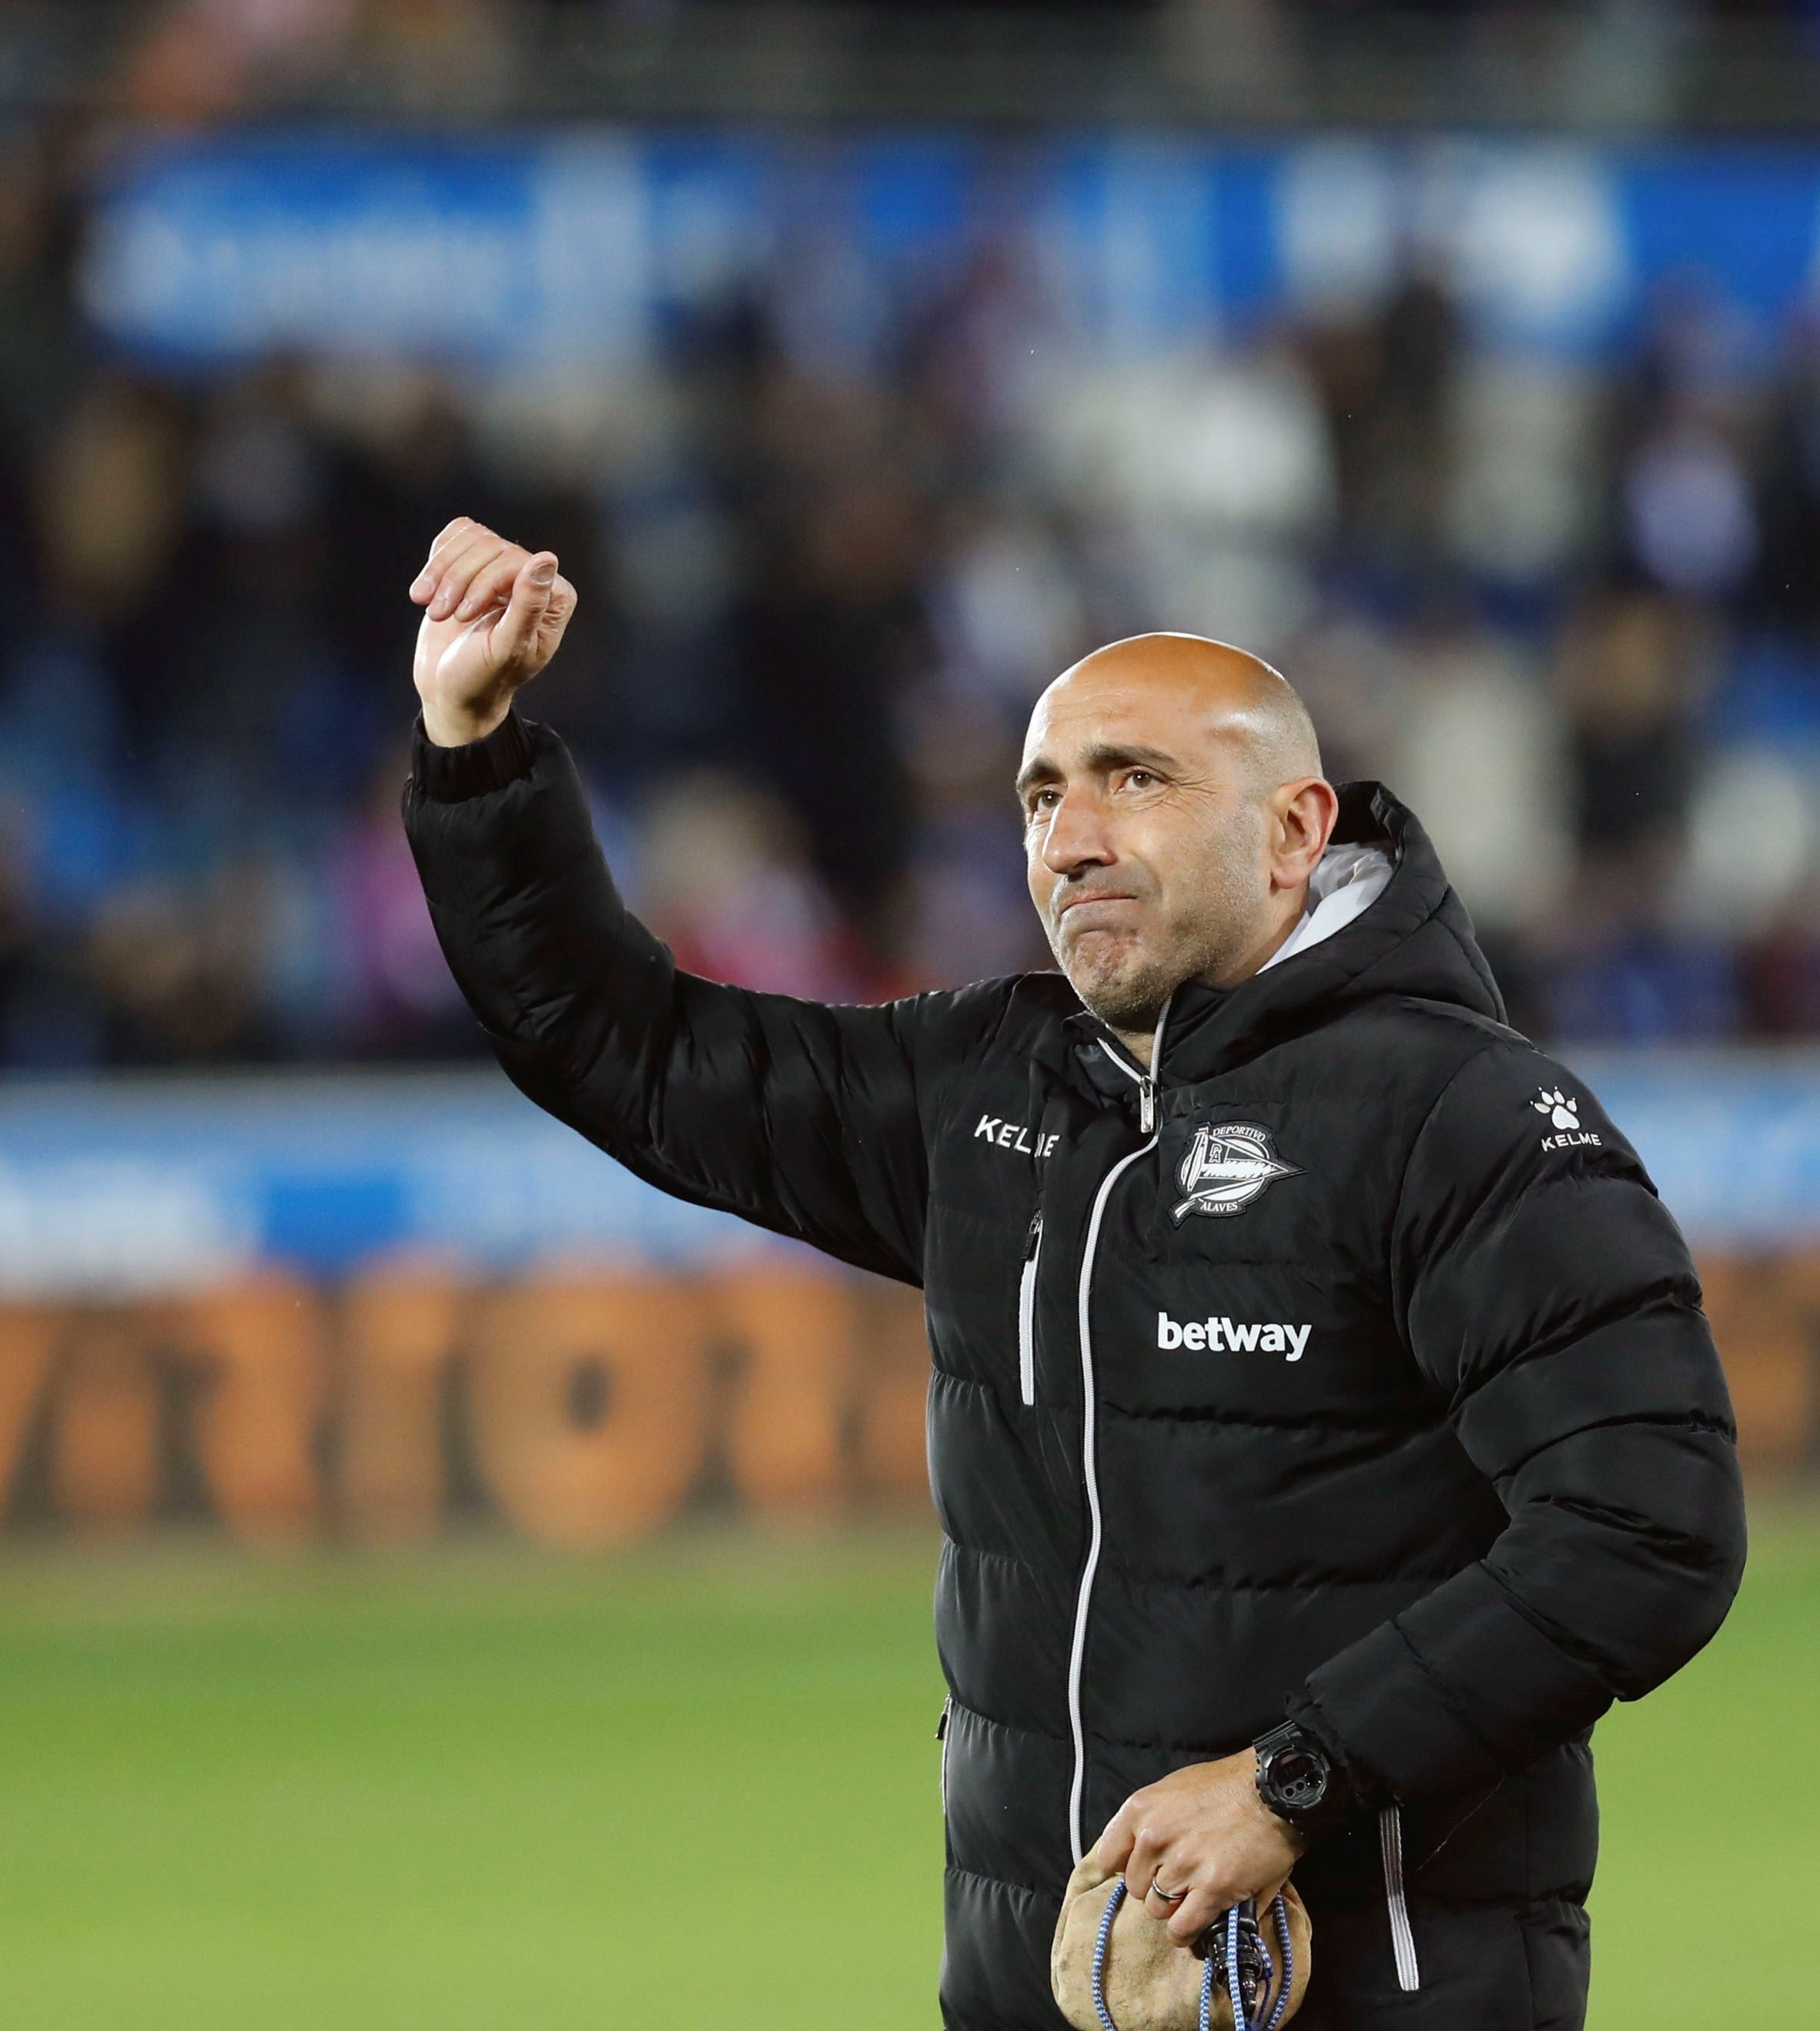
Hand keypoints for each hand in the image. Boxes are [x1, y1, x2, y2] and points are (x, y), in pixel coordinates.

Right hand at [410, 518, 577, 746]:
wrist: (450, 688)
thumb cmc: (483, 677)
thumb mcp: (506, 648)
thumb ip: (528, 606)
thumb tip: (547, 559)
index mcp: (554, 598)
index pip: (516, 560)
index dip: (483, 582)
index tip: (462, 615)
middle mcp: (533, 579)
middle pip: (490, 546)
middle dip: (458, 579)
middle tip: (440, 614)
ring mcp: (502, 570)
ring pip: (472, 538)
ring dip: (441, 571)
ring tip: (429, 605)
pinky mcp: (474, 566)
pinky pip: (457, 536)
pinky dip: (436, 560)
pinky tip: (428, 589)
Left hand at [1093, 1750, 1302, 1945]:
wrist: (1273, 1789)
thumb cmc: (1226, 1785)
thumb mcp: (1174, 1788)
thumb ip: (1150, 1820)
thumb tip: (1133, 1857)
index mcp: (1140, 1809)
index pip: (1109, 1857)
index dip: (1127, 1867)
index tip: (1144, 1870)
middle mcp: (1154, 1836)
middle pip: (1135, 1887)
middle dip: (1156, 1886)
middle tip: (1182, 1879)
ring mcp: (1182, 1864)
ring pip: (1157, 1909)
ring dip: (1175, 1908)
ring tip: (1195, 1896)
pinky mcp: (1212, 1888)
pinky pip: (1182, 1927)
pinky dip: (1187, 1933)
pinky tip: (1197, 1924)